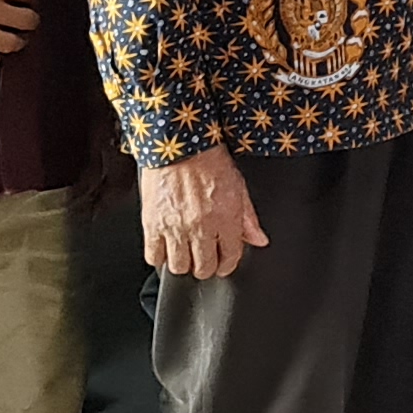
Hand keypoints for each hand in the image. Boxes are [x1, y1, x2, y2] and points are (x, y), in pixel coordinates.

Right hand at [141, 148, 265, 279]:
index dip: (227, 264)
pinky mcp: (152, 225)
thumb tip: (259, 240)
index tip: (223, 264)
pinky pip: (153, 255)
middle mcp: (201, 228)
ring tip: (185, 255)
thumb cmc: (210, 161)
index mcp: (226, 219)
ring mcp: (175, 228)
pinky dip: (159, 257)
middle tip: (204, 260)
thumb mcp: (239, 187)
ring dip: (184, 264)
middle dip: (206, 267)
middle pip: (204, 267)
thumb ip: (248, 218)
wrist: (180, 146)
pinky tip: (165, 250)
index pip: (230, 257)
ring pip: (179, 267)